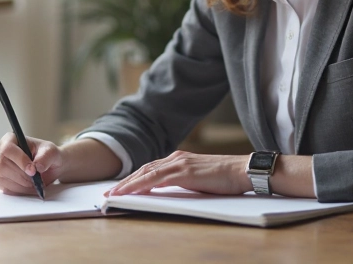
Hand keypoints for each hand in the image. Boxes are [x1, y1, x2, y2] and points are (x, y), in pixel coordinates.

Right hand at [0, 132, 62, 194]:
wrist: (49, 167)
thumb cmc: (47, 155)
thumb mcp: (51, 152)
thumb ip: (46, 156)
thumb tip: (37, 166)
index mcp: (11, 139)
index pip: (7, 148)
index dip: (19, 160)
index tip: (32, 170)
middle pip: (1, 165)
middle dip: (21, 175)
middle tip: (34, 179)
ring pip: (1, 178)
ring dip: (20, 184)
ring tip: (33, 183)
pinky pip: (4, 188)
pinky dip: (18, 190)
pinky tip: (28, 187)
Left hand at [105, 151, 250, 196]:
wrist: (243, 171)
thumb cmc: (226, 178)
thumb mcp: (200, 179)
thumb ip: (184, 181)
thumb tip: (169, 191)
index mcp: (180, 159)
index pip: (150, 169)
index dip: (133, 178)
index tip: (120, 188)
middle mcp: (176, 158)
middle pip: (144, 169)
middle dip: (125, 182)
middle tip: (109, 193)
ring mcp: (179, 163)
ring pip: (146, 173)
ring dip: (127, 184)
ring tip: (113, 195)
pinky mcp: (184, 172)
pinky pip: (155, 179)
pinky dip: (139, 185)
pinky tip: (130, 191)